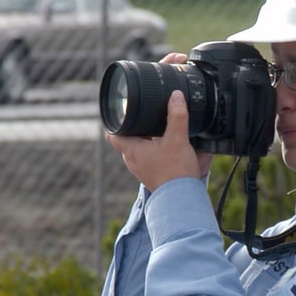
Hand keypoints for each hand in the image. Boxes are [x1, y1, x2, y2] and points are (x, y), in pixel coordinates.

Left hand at [105, 52, 212, 190]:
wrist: (182, 199)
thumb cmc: (175, 172)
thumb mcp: (177, 139)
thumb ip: (177, 116)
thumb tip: (176, 96)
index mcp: (131, 150)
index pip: (113, 134)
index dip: (116, 122)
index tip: (123, 114)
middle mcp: (133, 162)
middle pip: (128, 140)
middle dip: (137, 130)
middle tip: (148, 119)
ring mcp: (142, 171)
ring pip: (139, 151)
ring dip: (148, 142)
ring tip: (162, 134)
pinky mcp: (153, 177)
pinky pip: (150, 161)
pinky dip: (157, 153)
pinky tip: (170, 150)